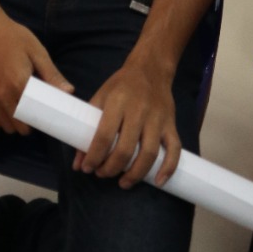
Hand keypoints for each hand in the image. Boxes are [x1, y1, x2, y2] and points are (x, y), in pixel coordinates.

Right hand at [0, 8, 72, 133]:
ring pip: (5, 126)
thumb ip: (52, 74)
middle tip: (36, 113)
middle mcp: (2, 95)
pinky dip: (2, 119)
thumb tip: (69, 91)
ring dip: (15, 124)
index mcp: (19, 84)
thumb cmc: (13, 36)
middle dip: (29, 124)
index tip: (47, 117)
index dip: (41, 121)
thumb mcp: (36, 51)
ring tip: (22, 111)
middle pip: (19, 126)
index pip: (33, 116)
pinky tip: (8, 108)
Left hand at [73, 61, 179, 189]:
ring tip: (123, 183)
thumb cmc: (121, 85)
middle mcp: (139, 110)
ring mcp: (157, 118)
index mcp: (117, 101)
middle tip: (103, 174)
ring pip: (149, 154)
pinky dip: (168, 168)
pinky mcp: (171, 124)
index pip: (104, 136)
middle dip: (111, 168)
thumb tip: (78, 163)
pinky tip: (158, 181)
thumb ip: (88, 127)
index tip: (87, 168)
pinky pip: (174, 149)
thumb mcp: (101, 97)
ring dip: (135, 174)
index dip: (94, 156)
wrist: (151, 68)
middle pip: (125, 149)